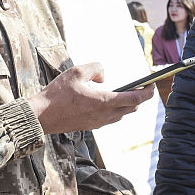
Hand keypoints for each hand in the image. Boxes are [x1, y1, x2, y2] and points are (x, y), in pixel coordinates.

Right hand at [28, 63, 151, 133]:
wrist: (42, 116)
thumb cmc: (58, 94)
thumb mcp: (77, 71)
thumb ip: (96, 68)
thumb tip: (104, 77)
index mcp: (104, 102)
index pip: (135, 99)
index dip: (147, 92)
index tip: (152, 84)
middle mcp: (105, 115)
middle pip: (131, 108)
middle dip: (139, 98)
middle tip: (141, 86)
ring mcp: (98, 123)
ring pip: (121, 114)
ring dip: (127, 104)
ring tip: (126, 92)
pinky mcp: (91, 126)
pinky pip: (110, 118)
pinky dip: (115, 109)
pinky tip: (107, 101)